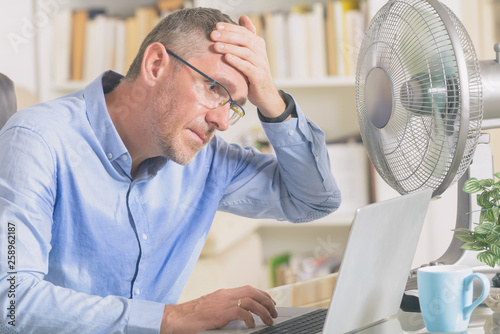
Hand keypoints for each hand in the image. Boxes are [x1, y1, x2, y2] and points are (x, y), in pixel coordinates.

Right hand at [160, 285, 277, 333]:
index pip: (248, 289)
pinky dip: (250, 318)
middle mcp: (224, 295)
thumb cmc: (191, 317)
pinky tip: (252, 325)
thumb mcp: (211, 309)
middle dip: (267, 300)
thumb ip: (224, 308)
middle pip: (252, 291)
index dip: (262, 294)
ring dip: (263, 309)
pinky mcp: (220, 313)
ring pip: (250, 300)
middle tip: (274, 311)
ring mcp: (222, 302)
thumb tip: (238, 315)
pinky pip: (241, 311)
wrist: (176, 318)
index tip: (270, 302)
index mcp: (223, 293)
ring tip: (269, 319)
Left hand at [211, 16, 285, 118]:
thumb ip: (246, 37)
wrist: (265, 94)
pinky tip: (227, 58)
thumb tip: (243, 17)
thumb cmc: (253, 73)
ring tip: (216, 46)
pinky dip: (237, 62)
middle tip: (213, 35)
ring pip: (245, 52)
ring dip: (230, 48)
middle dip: (228, 36)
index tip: (217, 26)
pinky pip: (247, 67)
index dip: (231, 27)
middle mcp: (261, 52)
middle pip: (245, 39)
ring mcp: (261, 64)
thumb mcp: (249, 53)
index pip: (244, 31)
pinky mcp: (259, 76)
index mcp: (258, 44)